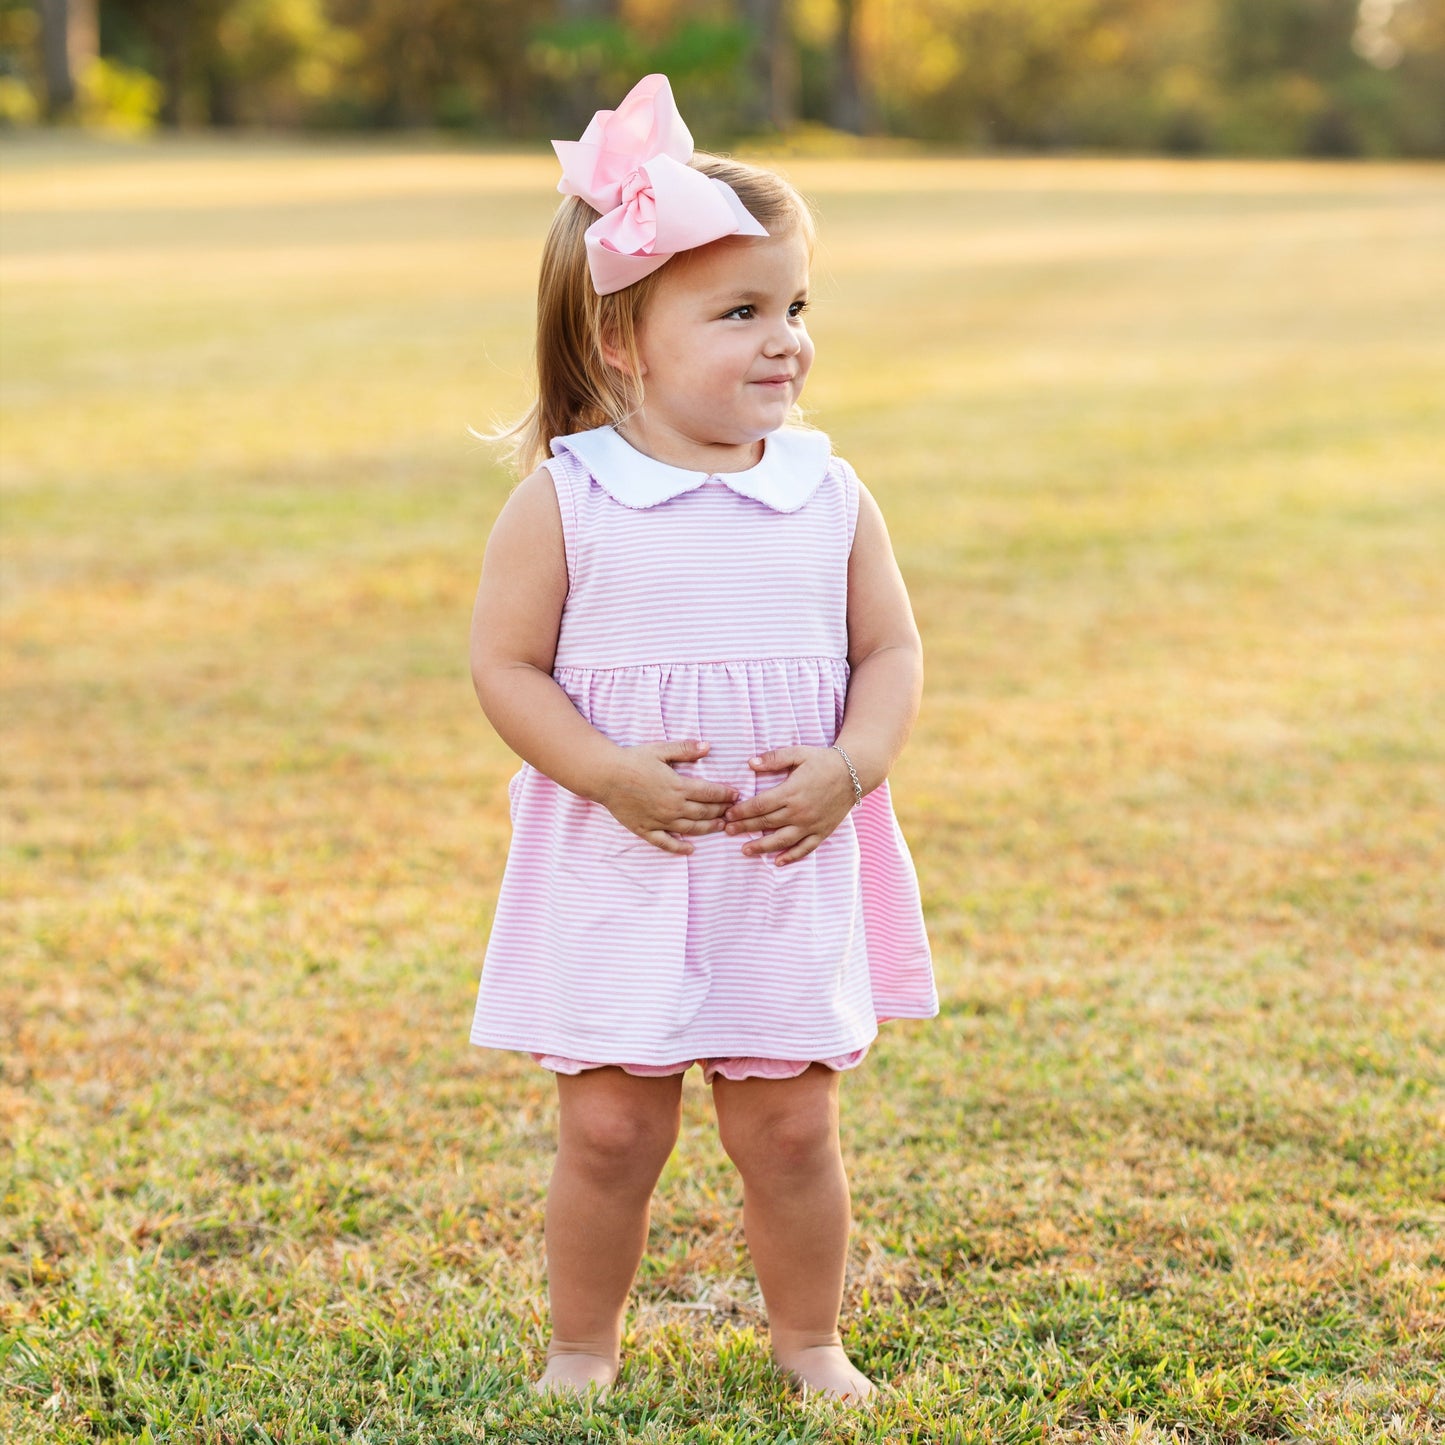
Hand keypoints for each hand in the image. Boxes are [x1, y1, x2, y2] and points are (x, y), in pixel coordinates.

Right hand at [596, 740, 739, 855]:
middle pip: (705, 812)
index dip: (726, 794)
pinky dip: (679, 847)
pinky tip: (690, 850)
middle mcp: (673, 806)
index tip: (736, 795)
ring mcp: (660, 820)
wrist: (606, 775)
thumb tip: (708, 746)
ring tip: (720, 827)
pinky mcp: (646, 829)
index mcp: (679, 786)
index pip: (711, 793)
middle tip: (732, 811)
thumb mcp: (661, 749)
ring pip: (691, 828)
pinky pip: (665, 842)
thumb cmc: (633, 760)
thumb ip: (685, 749)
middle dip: (721, 811)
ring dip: (708, 828)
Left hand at [722, 746, 857, 865]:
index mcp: (791, 792)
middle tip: (727, 831)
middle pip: (766, 823)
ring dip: (762, 847)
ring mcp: (811, 824)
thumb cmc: (823, 761)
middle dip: (744, 827)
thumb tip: (751, 763)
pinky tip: (778, 862)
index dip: (742, 811)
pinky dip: (791, 857)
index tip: (728, 814)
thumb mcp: (798, 753)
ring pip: (782, 840)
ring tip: (745, 850)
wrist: (854, 773)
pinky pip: (805, 848)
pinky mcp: (822, 831)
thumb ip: (774, 758)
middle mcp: (799, 811)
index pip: (760, 805)